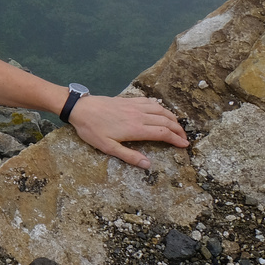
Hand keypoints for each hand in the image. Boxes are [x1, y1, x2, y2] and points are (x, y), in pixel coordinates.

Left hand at [69, 94, 187, 169]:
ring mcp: (134, 106)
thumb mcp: (108, 147)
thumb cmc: (92, 129)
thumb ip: (129, 156)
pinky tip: (161, 109)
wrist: (80, 108)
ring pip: (160, 110)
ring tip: (177, 125)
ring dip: (172, 117)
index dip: (176, 139)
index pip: (163, 133)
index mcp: (136, 129)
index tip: (184, 145)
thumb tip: (148, 164)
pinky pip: (149, 101)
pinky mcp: (128, 100)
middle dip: (178, 130)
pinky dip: (160, 106)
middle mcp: (139, 116)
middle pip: (166, 121)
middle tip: (184, 137)